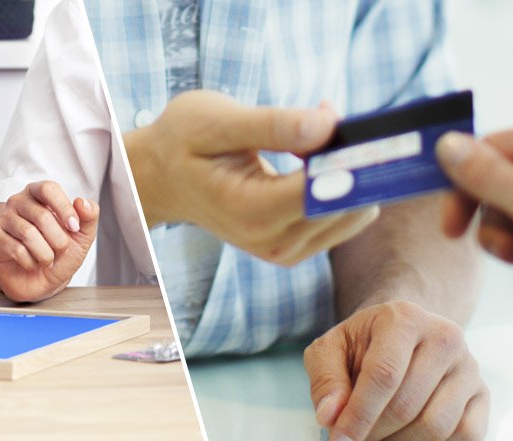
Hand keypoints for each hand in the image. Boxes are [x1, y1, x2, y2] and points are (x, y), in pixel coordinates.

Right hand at [0, 181, 98, 301]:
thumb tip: (83, 202)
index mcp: (39, 194)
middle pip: (42, 216)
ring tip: (47, 258)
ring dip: (46, 254)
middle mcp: (18, 202)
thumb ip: (88, 217)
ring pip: (28, 234)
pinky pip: (16, 249)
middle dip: (59, 240)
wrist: (40, 280)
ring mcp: (3, 220)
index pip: (48, 189)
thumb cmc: (59, 252)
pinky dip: (30, 262)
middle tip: (61, 250)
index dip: (64, 208)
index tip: (74, 228)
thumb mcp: (81, 236)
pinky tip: (31, 263)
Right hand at [124, 90, 378, 265]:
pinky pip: (341, 219)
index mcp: (252, 211)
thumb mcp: (217, 120)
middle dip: (352, 160)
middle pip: (347, 205)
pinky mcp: (294, 249)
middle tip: (328, 115)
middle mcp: (272, 241)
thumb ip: (273, 125)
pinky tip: (312, 155)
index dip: (350, 156)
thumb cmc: (182, 142)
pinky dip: (340, 185)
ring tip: (312, 133)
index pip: (326, 190)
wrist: (159, 178)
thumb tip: (328, 124)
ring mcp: (284, 252)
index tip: (351, 121)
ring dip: (349, 171)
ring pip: (353, 213)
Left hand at [305, 301, 488, 440]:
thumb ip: (325, 380)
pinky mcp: (483, 393)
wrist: (404, 333)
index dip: (358, 415)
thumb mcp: (331, 349)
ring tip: (379, 434)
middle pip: (407, 405)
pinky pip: (466, 436)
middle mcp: (445, 337)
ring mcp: (469, 366)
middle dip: (374, 432)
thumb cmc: (364, 344)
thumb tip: (330, 416)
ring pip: (436, 426)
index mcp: (404, 318)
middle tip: (355, 438)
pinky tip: (409, 434)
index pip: (383, 375)